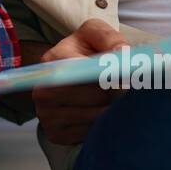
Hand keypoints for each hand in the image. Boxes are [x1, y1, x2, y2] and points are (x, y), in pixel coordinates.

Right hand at [32, 18, 129, 145]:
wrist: (61, 73)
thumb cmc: (81, 52)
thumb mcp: (94, 35)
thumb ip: (110, 39)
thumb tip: (124, 54)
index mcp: (52, 61)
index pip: (88, 73)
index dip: (112, 74)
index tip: (127, 73)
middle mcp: (43, 90)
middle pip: (96, 98)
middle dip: (114, 91)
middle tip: (119, 85)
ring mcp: (46, 115)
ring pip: (97, 117)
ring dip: (111, 109)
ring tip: (111, 97)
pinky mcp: (55, 134)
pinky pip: (90, 134)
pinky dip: (101, 126)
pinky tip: (99, 112)